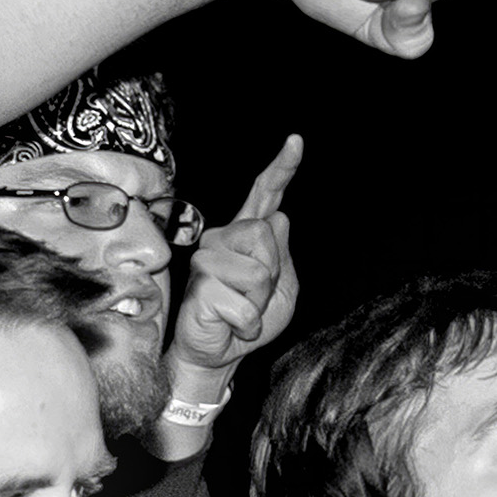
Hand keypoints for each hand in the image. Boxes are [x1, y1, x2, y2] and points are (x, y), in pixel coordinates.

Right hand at [170, 135, 304, 372]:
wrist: (220, 354)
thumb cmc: (249, 321)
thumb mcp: (282, 289)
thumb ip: (282, 256)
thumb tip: (277, 217)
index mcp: (247, 235)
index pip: (266, 195)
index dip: (281, 168)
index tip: (296, 141)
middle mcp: (223, 238)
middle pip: (265, 235)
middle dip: (272, 274)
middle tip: (254, 297)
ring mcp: (207, 258)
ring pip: (258, 271)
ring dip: (259, 301)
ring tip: (241, 310)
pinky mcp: (200, 284)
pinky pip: (244, 303)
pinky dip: (247, 321)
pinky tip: (231, 322)